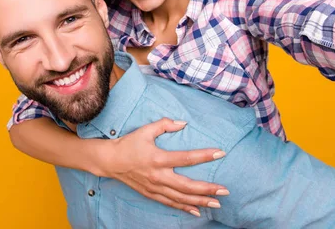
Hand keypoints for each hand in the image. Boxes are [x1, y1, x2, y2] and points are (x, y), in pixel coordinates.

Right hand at [99, 118, 228, 216]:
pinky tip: (197, 211)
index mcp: (158, 158)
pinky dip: (185, 208)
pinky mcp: (151, 194)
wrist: (110, 161)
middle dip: (207, 189)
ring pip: (181, 198)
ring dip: (200, 201)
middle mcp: (158, 176)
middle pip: (187, 186)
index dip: (204, 155)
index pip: (186, 158)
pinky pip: (171, 203)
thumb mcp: (145, 130)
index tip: (221, 153)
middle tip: (225, 191)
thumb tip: (183, 123)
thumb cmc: (128, 143)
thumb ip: (165, 124)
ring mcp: (155, 188)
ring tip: (217, 203)